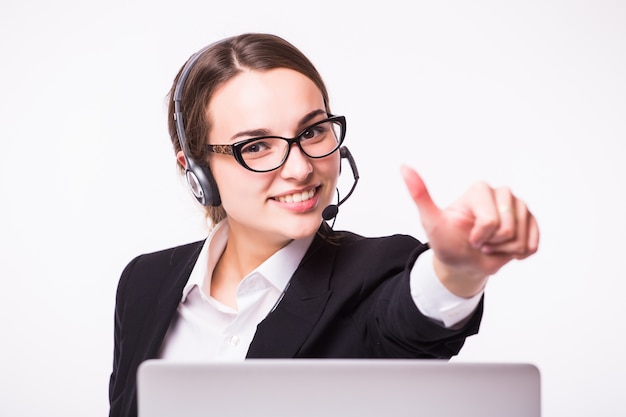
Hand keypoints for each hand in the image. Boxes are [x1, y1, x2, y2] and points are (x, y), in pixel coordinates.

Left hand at [401, 165, 539, 296]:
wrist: (462, 262)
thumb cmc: (446, 241)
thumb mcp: (430, 221)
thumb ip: (419, 194)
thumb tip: (403, 167)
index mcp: (479, 189)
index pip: (490, 221)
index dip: (479, 236)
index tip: (468, 236)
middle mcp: (501, 192)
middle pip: (508, 228)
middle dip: (492, 244)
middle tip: (479, 241)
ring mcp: (519, 207)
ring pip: (521, 238)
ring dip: (504, 250)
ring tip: (490, 244)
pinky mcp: (531, 222)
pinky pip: (533, 244)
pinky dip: (519, 254)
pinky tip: (506, 249)